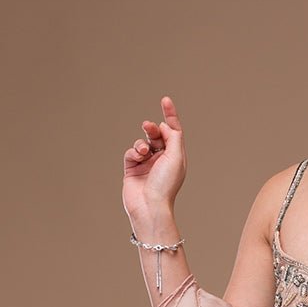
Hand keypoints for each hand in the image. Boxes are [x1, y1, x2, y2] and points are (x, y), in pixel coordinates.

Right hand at [123, 94, 186, 225]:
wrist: (150, 206)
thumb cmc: (166, 185)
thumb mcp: (176, 157)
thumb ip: (173, 137)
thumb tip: (166, 125)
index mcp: (176, 157)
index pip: (173, 131)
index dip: (170, 115)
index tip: (165, 100)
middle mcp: (162, 160)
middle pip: (157, 135)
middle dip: (152, 129)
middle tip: (148, 127)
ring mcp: (147, 164)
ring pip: (142, 142)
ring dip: (142, 143)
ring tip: (144, 152)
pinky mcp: (132, 169)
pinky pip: (131, 152)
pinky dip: (134, 152)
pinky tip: (137, 158)